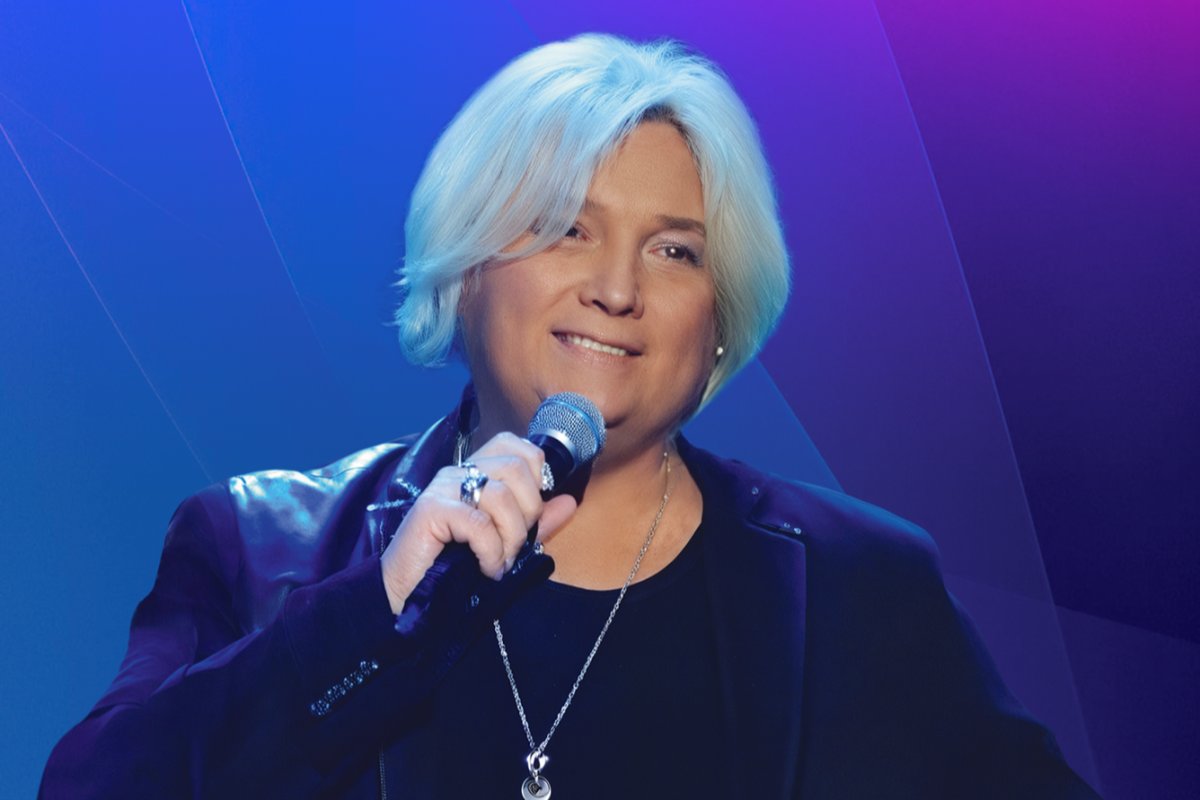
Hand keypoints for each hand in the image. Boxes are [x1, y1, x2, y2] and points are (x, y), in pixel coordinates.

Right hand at [380, 432, 577, 613]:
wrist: (408, 599)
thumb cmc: (455, 570)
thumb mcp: (506, 544)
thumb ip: (537, 523)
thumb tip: (570, 501)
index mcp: (476, 474)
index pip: (515, 446)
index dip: (535, 475)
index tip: (529, 514)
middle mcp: (459, 473)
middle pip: (516, 468)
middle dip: (527, 513)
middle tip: (514, 546)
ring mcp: (443, 488)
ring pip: (501, 495)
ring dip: (510, 538)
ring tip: (500, 562)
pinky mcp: (430, 510)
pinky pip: (479, 523)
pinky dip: (491, 552)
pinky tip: (486, 568)